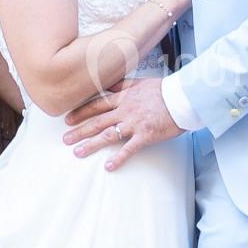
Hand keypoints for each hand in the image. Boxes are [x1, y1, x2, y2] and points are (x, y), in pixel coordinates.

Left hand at [62, 77, 181, 170]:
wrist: (183, 97)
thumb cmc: (164, 90)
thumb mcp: (141, 82)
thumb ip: (123, 84)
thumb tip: (107, 82)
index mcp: (124, 97)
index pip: (97, 104)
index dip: (81, 112)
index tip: (68, 119)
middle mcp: (125, 110)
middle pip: (97, 121)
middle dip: (79, 130)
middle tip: (65, 139)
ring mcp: (134, 123)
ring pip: (108, 134)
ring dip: (92, 144)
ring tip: (78, 152)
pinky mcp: (146, 135)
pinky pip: (129, 148)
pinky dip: (118, 158)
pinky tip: (108, 166)